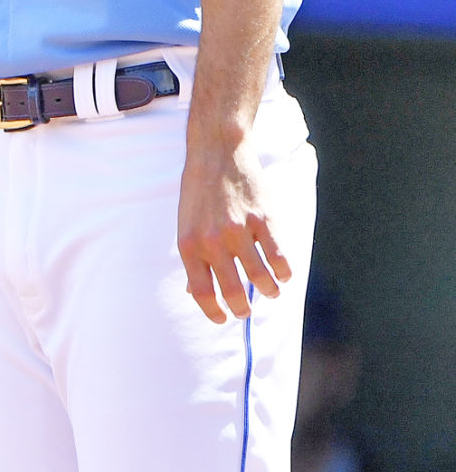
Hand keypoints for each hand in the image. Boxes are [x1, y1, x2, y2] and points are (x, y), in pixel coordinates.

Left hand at [177, 139, 291, 323]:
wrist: (216, 153)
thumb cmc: (199, 192)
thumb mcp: (186, 223)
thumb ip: (193, 257)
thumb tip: (196, 293)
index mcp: (189, 243)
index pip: (201, 292)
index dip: (214, 312)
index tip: (223, 318)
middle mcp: (212, 241)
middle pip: (233, 293)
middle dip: (243, 310)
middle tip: (247, 311)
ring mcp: (239, 231)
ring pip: (262, 280)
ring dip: (269, 291)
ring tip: (270, 290)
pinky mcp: (264, 220)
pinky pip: (281, 259)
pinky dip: (285, 272)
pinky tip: (283, 273)